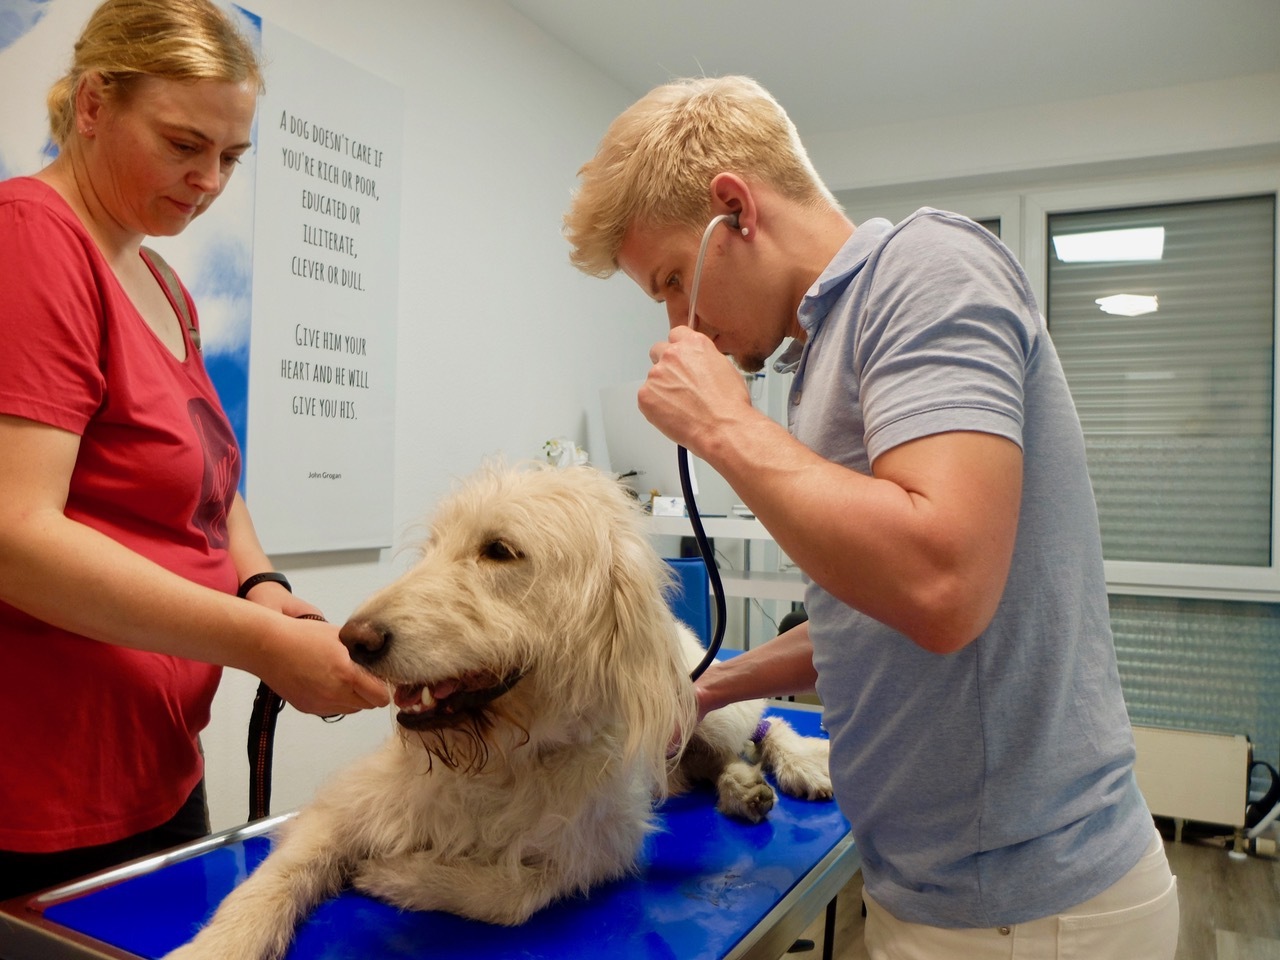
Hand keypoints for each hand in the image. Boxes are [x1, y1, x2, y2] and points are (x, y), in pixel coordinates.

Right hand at [255, 615, 389, 716]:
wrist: (268, 646)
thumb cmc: (304, 635)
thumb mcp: (341, 636)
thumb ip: (363, 651)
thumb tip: (381, 658)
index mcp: (346, 674)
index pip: (380, 697)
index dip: (384, 688)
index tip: (381, 677)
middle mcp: (335, 694)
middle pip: (368, 706)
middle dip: (370, 692)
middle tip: (363, 676)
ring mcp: (320, 704)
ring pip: (351, 709)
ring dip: (354, 698)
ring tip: (343, 677)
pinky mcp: (308, 708)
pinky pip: (333, 710)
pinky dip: (336, 700)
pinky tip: (326, 682)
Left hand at [640, 326, 751, 455]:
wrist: (722, 428)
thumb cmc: (729, 404)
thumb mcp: (724, 368)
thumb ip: (703, 359)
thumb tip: (697, 365)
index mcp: (693, 344)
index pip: (676, 334)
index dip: (679, 348)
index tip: (681, 358)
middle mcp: (672, 355)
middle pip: (658, 351)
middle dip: (665, 365)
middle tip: (677, 384)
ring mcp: (656, 374)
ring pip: (653, 378)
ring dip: (662, 388)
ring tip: (682, 406)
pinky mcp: (646, 395)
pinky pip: (646, 397)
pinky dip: (656, 406)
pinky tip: (674, 414)